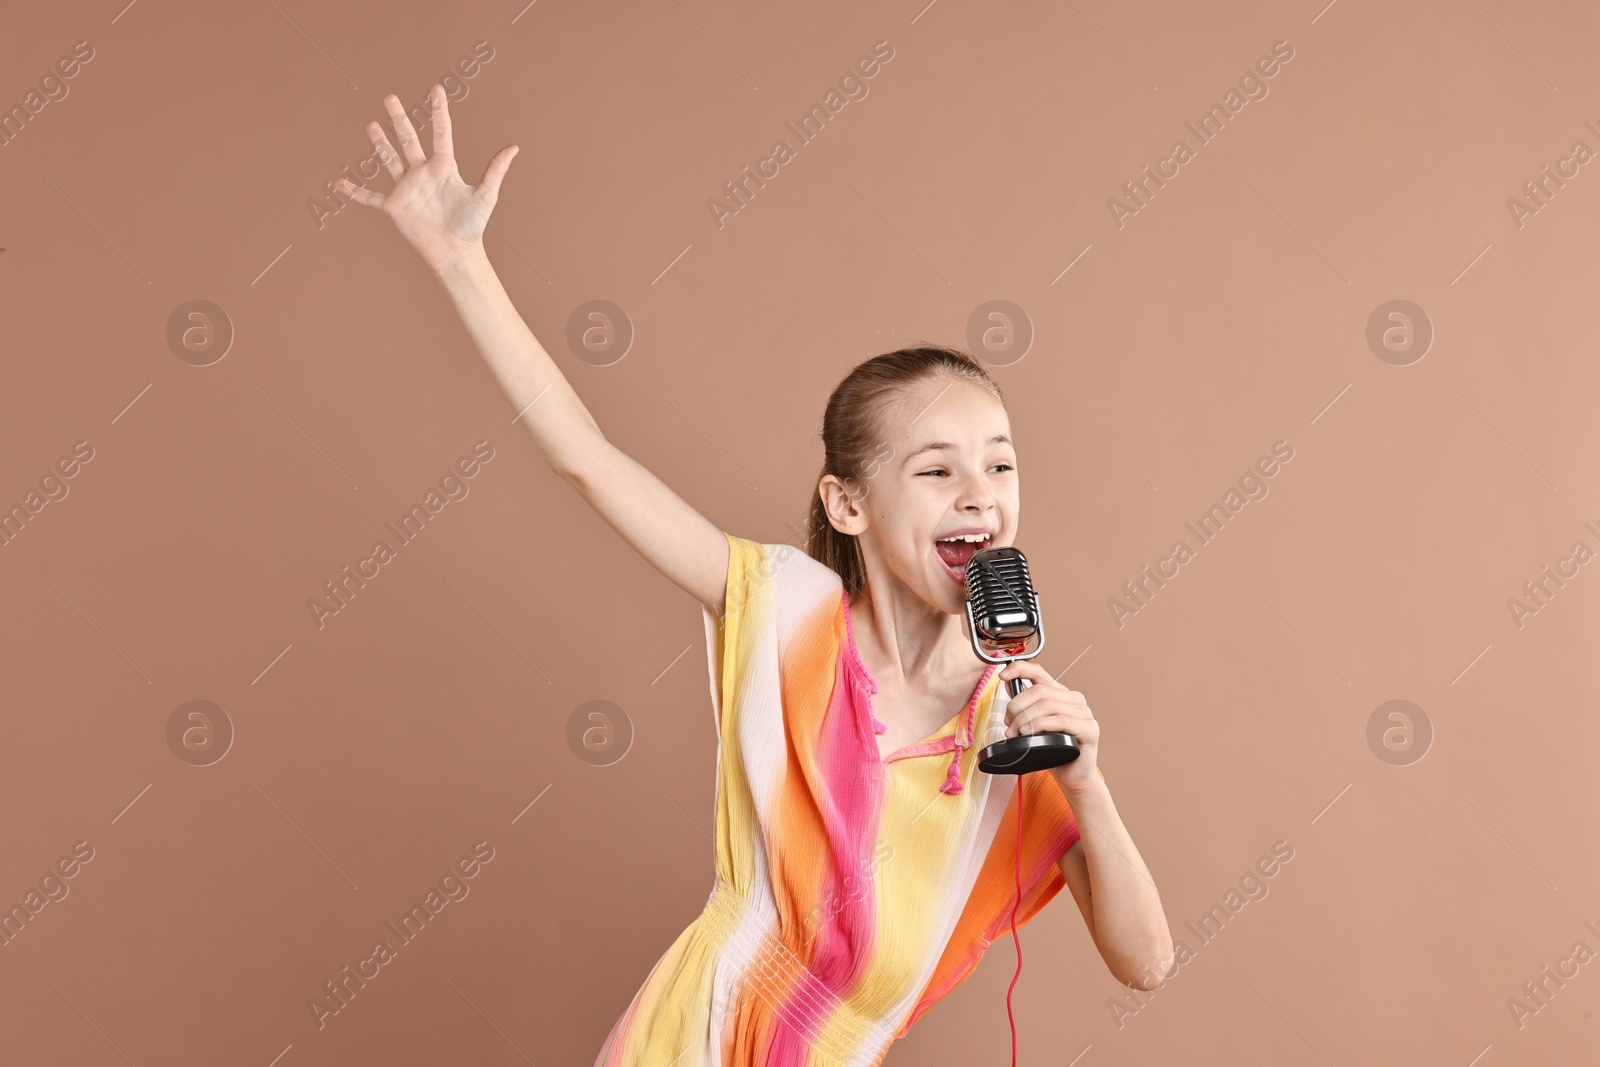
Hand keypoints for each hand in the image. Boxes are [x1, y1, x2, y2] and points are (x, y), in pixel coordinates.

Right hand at [336, 84, 518, 272]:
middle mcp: (423, 174)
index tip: (437, 88)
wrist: (456, 252)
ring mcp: (407, 189)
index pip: (440, 133)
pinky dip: (355, 192)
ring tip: (372, 124)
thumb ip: (496, 170)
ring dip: (380, 144)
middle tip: (390, 97)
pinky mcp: (394, 206)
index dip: (439, 111)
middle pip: (408, 139)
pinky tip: (340, 184)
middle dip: (399, 119)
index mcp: (444, 167)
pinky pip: (370, 198)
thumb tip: (514, 147)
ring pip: (389, 160)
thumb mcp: (486, 195)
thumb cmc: (473, 226)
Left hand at [997, 660, 1100, 795]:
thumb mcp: (1033, 725)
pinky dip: (1039, 725)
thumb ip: (1024, 706)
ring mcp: (1084, 713)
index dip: (1019, 669)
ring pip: (1047, 704)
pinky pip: (1060, 720)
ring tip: (1015, 733)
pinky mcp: (1089, 729)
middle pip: (1039, 691)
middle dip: (1017, 706)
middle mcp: (1074, 699)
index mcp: (1060, 693)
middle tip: (1007, 724)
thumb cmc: (1052, 751)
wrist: (1072, 777)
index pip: (1039, 672)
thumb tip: (1007, 685)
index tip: (1003, 676)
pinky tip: (1028, 733)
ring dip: (1025, 718)